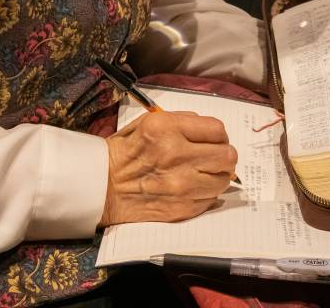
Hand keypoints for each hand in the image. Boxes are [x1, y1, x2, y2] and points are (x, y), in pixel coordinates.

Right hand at [101, 111, 236, 226]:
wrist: (102, 188)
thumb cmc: (125, 153)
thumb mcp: (147, 122)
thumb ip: (182, 121)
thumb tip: (211, 131)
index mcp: (167, 129)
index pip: (217, 130)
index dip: (218, 135)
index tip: (213, 140)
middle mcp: (176, 155)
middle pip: (227, 156)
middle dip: (223, 155)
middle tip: (212, 157)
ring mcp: (181, 185)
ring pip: (223, 180)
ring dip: (216, 176)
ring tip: (202, 174)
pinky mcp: (182, 208)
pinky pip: (211, 199)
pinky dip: (206, 194)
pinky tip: (191, 189)